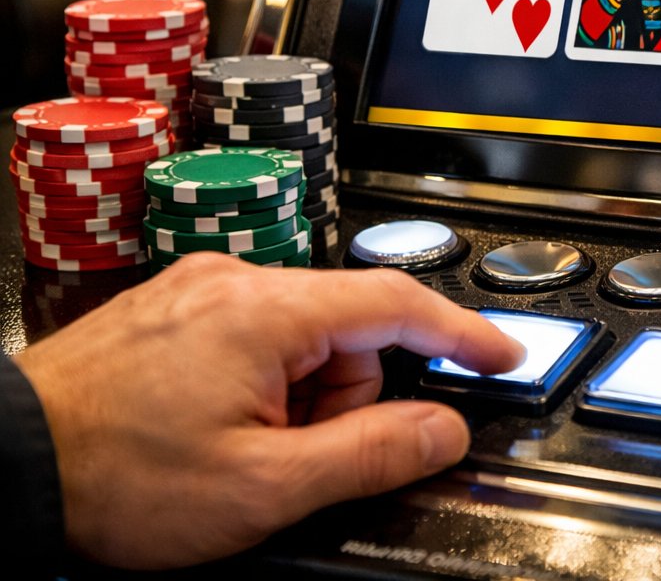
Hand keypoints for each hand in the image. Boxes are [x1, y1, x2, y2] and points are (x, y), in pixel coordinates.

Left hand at [13, 256, 522, 569]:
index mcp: (266, 311)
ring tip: (243, 449)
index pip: (398, 303)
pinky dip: (263, 383)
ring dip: (300, 396)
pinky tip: (218, 427)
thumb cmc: (115, 478)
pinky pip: (257, 335)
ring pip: (303, 336)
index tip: (504, 357)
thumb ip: (370, 454)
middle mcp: (236, 279)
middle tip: (293, 455)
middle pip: (349, 328)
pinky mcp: (176, 307)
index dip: (464, 332)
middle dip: (344, 396)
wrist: (4, 468)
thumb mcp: (261, 488)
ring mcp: (201, 289)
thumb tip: (444, 430)